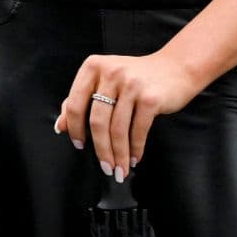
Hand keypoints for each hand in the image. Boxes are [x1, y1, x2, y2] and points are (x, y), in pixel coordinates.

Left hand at [54, 51, 205, 181]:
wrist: (176, 68)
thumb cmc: (136, 77)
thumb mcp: (104, 80)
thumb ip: (80, 99)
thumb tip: (61, 127)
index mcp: (92, 67)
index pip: (74, 103)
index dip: (74, 128)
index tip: (78, 145)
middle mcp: (110, 73)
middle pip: (97, 120)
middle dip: (100, 149)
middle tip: (104, 167)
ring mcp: (131, 85)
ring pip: (118, 129)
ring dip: (119, 154)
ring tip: (119, 169)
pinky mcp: (151, 98)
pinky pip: (138, 130)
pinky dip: (135, 148)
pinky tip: (134, 158)